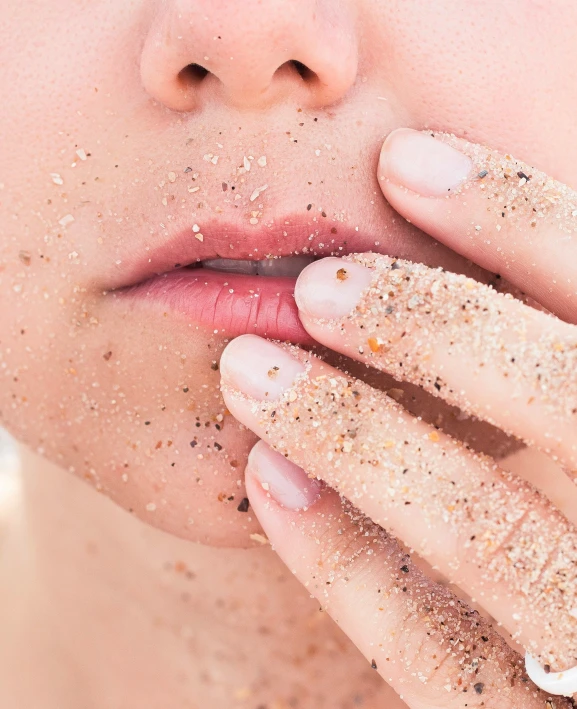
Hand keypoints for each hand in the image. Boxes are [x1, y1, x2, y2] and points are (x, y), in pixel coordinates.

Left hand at [220, 128, 576, 706]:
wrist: (562, 632)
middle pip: (573, 403)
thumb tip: (435, 201)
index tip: (405, 158)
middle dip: (438, 328)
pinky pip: (436, 655)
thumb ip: (531, 345)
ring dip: (357, 438)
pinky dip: (346, 563)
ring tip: (251, 372)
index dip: (521, 214)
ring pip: (491, 535)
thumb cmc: (568, 504)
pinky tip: (269, 482)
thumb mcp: (566, 409)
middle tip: (320, 285)